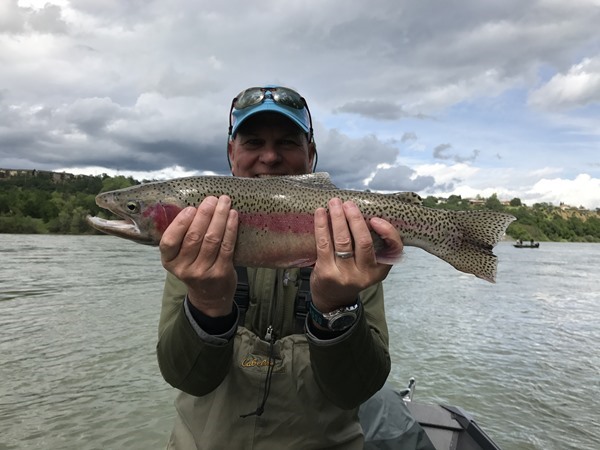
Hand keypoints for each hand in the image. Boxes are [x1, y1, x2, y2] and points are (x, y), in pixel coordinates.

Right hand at [159, 196, 238, 316]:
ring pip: (212, 239)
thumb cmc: (195, 268)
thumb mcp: (181, 257)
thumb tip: (196, 205)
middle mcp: (184, 268)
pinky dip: (230, 228)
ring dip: (219, 217)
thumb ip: (183, 237)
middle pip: (194, 236)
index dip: (180, 223)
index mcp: (169, 261)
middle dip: (204, 214)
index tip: (191, 208)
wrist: (210, 296)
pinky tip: (233, 216)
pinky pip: (226, 246)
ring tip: (224, 202)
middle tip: (212, 199)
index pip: (169, 241)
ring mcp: (203, 272)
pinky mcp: (221, 272)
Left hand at [310, 198, 402, 312]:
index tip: (376, 219)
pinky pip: (324, 244)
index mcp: (381, 269)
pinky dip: (322, 226)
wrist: (332, 298)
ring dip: (337, 218)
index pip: (394, 250)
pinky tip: (320, 214)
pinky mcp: (327, 273)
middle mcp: (366, 274)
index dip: (388, 232)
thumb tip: (360, 211)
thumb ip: (370, 244)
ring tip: (334, 203)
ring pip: (343, 241)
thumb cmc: (351, 274)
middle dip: (355, 219)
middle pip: (364, 242)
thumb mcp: (368, 265)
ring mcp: (346, 275)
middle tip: (348, 204)